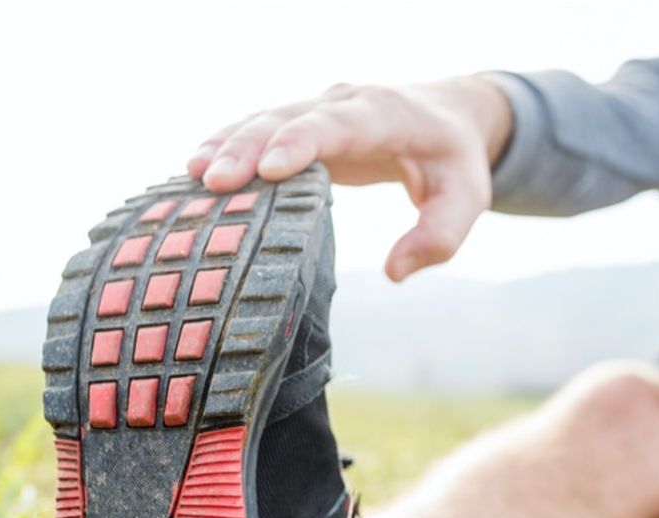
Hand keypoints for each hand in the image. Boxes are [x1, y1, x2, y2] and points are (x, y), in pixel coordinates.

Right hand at [187, 78, 512, 281]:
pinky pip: (259, 128)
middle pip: (288, 118)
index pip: (338, 124)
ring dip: (228, 143)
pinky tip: (195, 168)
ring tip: (192, 174)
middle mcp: (344, 102)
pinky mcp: (301, 122)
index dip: (302, 142)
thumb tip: (394, 273)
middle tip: (212, 182)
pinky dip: (228, 144)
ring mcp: (318, 108)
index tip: (269, 169)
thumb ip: (439, 236)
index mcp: (385, 115)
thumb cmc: (454, 162)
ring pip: (264, 118)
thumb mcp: (466, 200)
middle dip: (249, 147)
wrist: (447, 115)